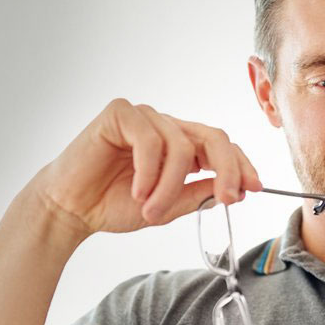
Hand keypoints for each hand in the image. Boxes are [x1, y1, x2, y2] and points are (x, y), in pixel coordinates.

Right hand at [30, 98, 262, 236]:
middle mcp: (165, 126)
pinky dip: (148, 171)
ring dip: (170, 185)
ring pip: (181, 146)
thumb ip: (197, 195)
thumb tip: (233, 190)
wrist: (69, 209)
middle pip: (213, 136)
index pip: (221, 146)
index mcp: (180, 146)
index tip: (255, 189)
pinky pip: (150, 140)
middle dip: (227, 168)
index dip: (241, 165)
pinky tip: (136, 191)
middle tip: (229, 198)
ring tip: (151, 211)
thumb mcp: (166, 208)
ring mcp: (143, 117)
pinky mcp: (119, 113)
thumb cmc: (111, 205)